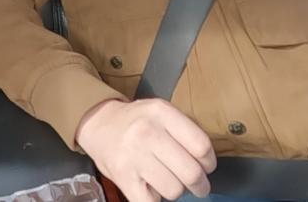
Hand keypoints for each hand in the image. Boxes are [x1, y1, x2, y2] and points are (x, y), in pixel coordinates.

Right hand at [76, 99, 216, 201]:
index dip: (209, 162)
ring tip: (168, 181)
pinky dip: (156, 199)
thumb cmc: (135, 121)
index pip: (201, 146)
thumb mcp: (160, 113)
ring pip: (174, 190)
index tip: (206, 166)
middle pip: (191, 172)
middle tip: (198, 185)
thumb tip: (206, 164)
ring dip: (175, 190)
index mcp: (161, 112)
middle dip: (200, 184)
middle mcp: (147, 132)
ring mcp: (133, 156)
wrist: (98, 123)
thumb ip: (183, 131)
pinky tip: (153, 189)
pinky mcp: (122, 176)